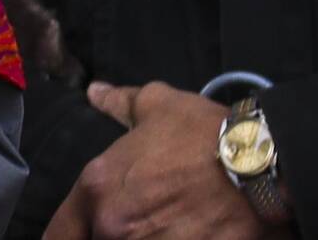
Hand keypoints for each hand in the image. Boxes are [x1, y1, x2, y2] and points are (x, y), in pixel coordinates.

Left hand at [43, 83, 284, 239]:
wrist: (260, 166)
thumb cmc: (204, 133)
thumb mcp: (158, 104)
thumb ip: (119, 102)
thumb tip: (95, 92)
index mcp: (97, 190)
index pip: (57, 233)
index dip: (68, 233)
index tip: (82, 229)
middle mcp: (113, 228)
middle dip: (103, 235)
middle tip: (131, 224)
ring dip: (140, 239)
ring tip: (160, 229)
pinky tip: (182, 236)